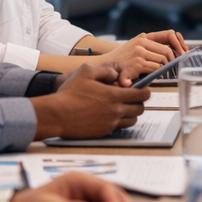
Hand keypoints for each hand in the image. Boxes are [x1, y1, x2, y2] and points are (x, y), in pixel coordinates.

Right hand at [31, 62, 149, 139]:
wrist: (56, 115)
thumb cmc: (69, 93)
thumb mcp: (86, 71)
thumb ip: (105, 70)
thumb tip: (116, 73)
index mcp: (114, 96)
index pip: (141, 95)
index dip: (145, 91)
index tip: (143, 89)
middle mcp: (116, 111)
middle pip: (139, 109)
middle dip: (139, 102)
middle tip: (133, 98)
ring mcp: (110, 124)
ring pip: (132, 120)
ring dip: (130, 113)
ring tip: (122, 107)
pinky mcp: (103, 132)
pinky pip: (119, 127)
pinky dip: (119, 122)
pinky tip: (110, 115)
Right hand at [98, 31, 186, 76]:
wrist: (104, 65)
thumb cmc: (122, 59)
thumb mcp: (136, 47)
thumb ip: (152, 47)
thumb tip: (174, 50)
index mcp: (143, 37)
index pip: (169, 34)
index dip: (179, 44)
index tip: (184, 52)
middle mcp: (141, 42)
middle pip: (167, 50)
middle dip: (174, 59)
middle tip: (175, 66)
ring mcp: (139, 52)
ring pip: (163, 59)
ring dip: (165, 67)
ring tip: (163, 72)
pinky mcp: (137, 63)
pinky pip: (156, 68)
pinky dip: (157, 72)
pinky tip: (153, 75)